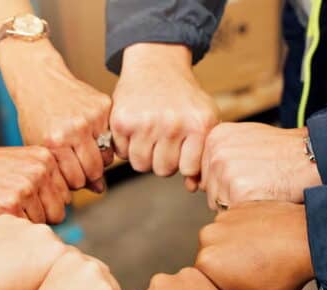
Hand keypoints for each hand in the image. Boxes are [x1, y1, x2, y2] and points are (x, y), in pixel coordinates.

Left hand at [0, 40, 112, 190]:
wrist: (40, 79)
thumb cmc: (36, 115)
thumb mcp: (41, 147)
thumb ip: (67, 172)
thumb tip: (100, 189)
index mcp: (55, 142)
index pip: (77, 179)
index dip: (75, 182)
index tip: (71, 176)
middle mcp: (74, 129)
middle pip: (95, 170)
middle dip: (88, 173)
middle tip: (80, 166)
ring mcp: (91, 117)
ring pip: (108, 155)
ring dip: (99, 159)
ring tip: (86, 152)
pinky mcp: (104, 106)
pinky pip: (112, 136)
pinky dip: (104, 140)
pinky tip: (91, 134)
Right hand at [0, 138, 69, 223]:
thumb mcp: (23, 162)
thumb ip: (47, 177)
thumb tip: (67, 204)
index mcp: (47, 158)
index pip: (66, 196)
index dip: (47, 202)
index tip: (28, 196)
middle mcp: (40, 171)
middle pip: (59, 212)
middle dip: (40, 215)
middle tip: (15, 204)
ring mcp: (26, 188)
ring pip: (42, 223)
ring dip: (24, 221)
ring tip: (4, 205)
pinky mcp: (9, 205)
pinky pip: (24, 228)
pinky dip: (11, 225)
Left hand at [0, 215, 66, 289]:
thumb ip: (55, 280)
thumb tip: (62, 275)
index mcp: (60, 254)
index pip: (68, 262)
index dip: (56, 273)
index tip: (44, 281)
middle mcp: (48, 233)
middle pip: (53, 246)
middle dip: (44, 257)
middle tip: (24, 273)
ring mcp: (26, 223)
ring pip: (34, 236)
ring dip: (28, 246)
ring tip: (9, 264)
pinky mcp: (7, 218)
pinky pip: (15, 229)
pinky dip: (10, 239)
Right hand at [111, 43, 218, 179]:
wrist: (157, 65)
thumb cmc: (184, 97)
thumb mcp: (204, 118)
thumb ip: (203, 153)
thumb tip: (193, 187)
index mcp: (199, 125)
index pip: (188, 168)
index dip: (183, 162)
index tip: (182, 148)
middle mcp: (173, 124)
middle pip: (163, 169)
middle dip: (162, 159)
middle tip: (163, 139)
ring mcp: (146, 122)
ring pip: (141, 165)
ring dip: (144, 155)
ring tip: (150, 136)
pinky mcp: (122, 120)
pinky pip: (122, 153)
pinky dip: (126, 145)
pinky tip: (135, 129)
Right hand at [195, 201, 313, 289]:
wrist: (308, 239)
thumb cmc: (283, 275)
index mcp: (206, 263)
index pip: (204, 281)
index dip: (223, 287)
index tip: (243, 287)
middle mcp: (208, 236)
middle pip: (210, 259)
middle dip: (226, 266)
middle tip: (252, 271)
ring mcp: (223, 218)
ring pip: (221, 240)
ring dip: (234, 248)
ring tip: (259, 254)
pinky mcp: (237, 206)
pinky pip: (234, 225)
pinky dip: (244, 232)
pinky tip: (263, 240)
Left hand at [200, 123, 318, 209]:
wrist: (312, 158)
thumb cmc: (284, 151)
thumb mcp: (247, 137)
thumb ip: (222, 150)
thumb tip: (201, 174)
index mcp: (215, 137)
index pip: (204, 171)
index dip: (225, 178)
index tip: (247, 172)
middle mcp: (216, 152)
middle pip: (209, 188)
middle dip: (228, 192)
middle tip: (256, 181)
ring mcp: (225, 173)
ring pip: (217, 203)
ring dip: (236, 203)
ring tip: (260, 187)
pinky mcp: (237, 193)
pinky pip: (231, 212)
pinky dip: (246, 210)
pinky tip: (262, 196)